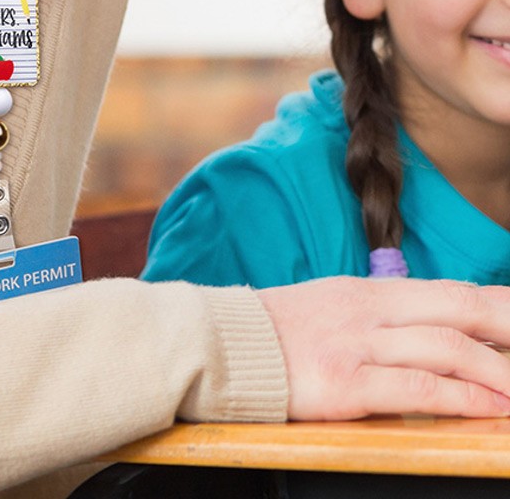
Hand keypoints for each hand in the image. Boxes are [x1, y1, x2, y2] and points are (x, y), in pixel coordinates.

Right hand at [257, 277, 509, 419]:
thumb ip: (378, 317)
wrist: (218, 345)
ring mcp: (356, 344)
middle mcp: (367, 310)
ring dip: (498, 370)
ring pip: (446, 347)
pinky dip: (460, 397)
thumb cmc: (275, 334)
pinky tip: (488, 409)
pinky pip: (416, 388)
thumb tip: (430, 333)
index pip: (448, 291)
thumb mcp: (330, 310)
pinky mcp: (343, 383)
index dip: (499, 305)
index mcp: (366, 291)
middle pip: (459, 307)